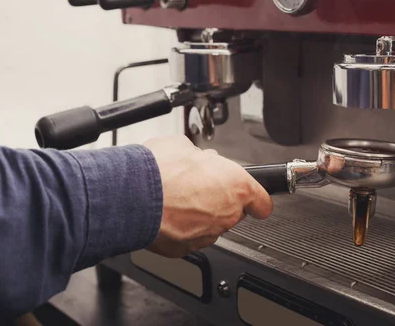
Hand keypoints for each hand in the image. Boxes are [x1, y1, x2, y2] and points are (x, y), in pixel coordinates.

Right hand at [143, 136, 272, 257]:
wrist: (133, 195)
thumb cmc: (160, 169)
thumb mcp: (185, 146)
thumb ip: (200, 157)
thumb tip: (196, 157)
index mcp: (237, 186)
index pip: (262, 202)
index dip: (255, 198)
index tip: (251, 197)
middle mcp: (227, 213)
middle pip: (233, 211)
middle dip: (218, 200)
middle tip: (197, 188)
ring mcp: (208, 233)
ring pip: (211, 225)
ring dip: (199, 216)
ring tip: (177, 200)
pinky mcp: (186, 248)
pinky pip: (189, 238)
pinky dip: (181, 229)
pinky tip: (167, 215)